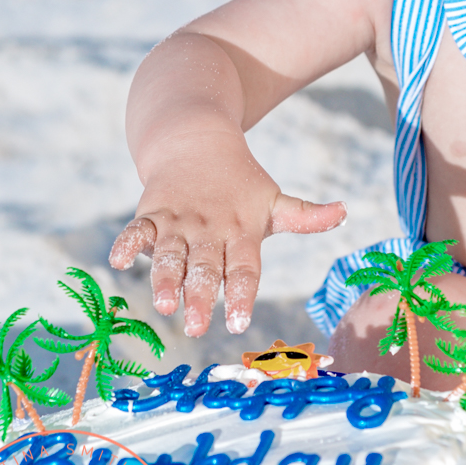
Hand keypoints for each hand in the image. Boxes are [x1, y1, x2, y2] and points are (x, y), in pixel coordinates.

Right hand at [109, 138, 345, 336]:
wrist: (198, 138)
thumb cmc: (241, 183)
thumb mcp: (274, 200)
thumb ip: (306, 216)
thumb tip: (347, 211)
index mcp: (242, 231)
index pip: (245, 267)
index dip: (243, 293)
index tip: (240, 320)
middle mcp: (210, 229)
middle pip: (206, 267)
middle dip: (201, 297)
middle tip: (197, 326)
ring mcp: (178, 221)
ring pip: (171, 254)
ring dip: (166, 278)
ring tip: (164, 303)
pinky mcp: (152, 212)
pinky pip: (137, 229)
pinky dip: (127, 243)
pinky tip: (118, 260)